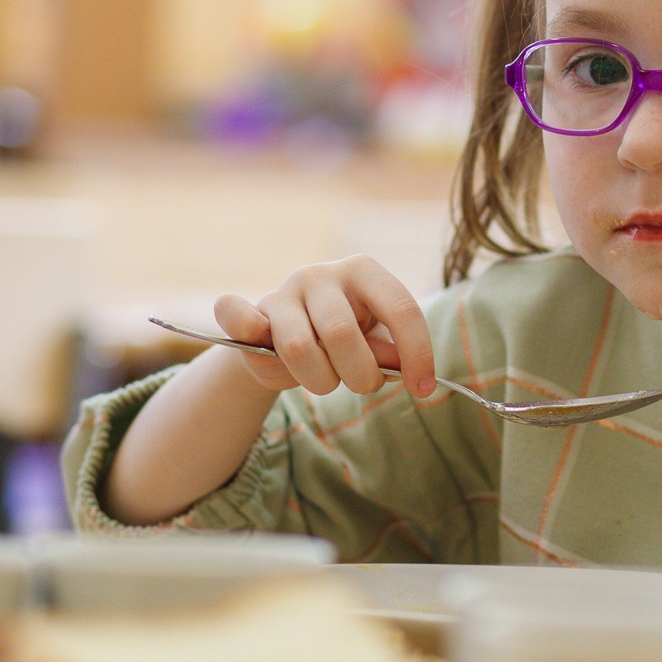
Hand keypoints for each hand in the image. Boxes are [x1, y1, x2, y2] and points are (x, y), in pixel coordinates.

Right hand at [215, 256, 437, 399]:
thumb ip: (388, 350)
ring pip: (298, 347)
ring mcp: (284, 290)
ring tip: (326, 380)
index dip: (417, 353)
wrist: (287, 340)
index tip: (423, 389)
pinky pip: (238, 317)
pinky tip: (266, 349)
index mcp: (365, 272)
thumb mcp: (372, 341)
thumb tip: (402, 367)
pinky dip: (249, 336)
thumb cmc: (343, 339)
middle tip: (362, 385)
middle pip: (342, 334)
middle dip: (360, 375)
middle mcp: (324, 274)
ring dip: (319, 381)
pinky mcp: (250, 309)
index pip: (401, 309)